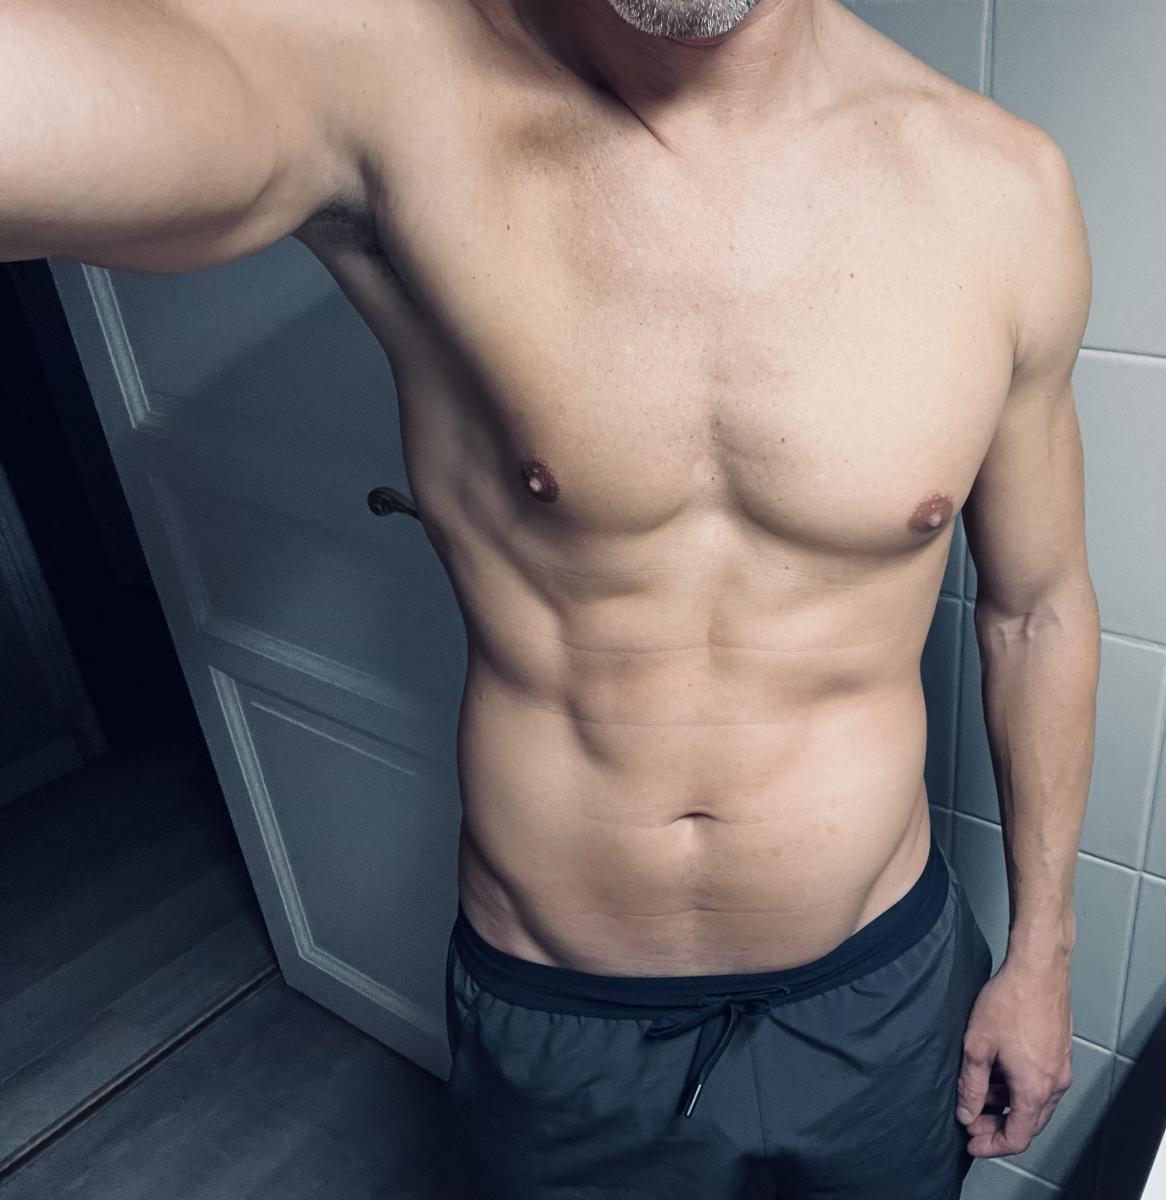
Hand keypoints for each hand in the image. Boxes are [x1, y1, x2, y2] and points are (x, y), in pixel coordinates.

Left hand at [955, 958, 1073, 1157]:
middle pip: (1028, 1124)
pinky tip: (996, 1072)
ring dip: (1007, 1105)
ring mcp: (1061, 1068)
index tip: (971, 1142)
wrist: (1037, 968)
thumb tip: (966, 1112)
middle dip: (997, 1127)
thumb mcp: (977, 1045)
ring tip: (978, 1093)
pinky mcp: (1060, 1052)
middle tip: (970, 1121)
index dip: (991, 1145)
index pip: (1017, 1137)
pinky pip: (1040, 1083)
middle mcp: (1055, 1084)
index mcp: (1035, 1089)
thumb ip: (971, 1085)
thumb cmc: (1009, 1001)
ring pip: (1034, 1103)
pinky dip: (1018, 1087)